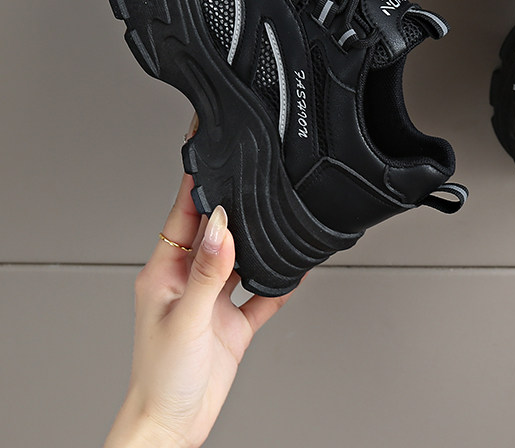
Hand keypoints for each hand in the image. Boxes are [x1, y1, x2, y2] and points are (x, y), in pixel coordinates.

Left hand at [106, 172, 295, 447]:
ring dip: (257, 243)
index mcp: (165, 272)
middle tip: (254, 181)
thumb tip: (220, 226)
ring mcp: (213, 301)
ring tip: (276, 219)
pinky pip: (262, 293)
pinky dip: (278, 281)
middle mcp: (189, 281)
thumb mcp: (185, 319)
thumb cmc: (160, 378)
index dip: (196, 183)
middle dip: (232, 206)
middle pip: (215, 231)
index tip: (209, 153)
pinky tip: (294, 269)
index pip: (182, 215)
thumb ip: (208, 272)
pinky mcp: (233, 323)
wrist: (173, 426)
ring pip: (239, 259)